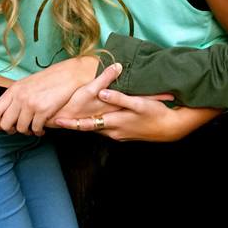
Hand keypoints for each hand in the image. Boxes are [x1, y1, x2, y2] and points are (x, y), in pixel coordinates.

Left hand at [0, 57, 119, 134]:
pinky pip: (36, 129)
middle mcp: (19, 97)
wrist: (69, 75)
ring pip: (21, 129)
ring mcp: (31, 104)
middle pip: (5, 124)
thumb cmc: (49, 80)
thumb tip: (6, 113)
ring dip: (27, 131)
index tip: (2, 128)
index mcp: (13, 90)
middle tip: (19, 129)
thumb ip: (15, 97)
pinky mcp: (43, 110)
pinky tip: (42, 128)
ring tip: (33, 128)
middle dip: (11, 130)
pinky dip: (39, 132)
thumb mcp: (27, 84)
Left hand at [54, 88, 215, 142]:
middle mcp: (113, 131)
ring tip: (68, 119)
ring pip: (96, 128)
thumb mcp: (138, 103)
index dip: (71, 123)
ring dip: (83, 124)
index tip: (56, 121)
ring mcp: (118, 135)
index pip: (86, 124)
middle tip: (56, 119)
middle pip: (88, 128)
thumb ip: (119, 97)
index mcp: (114, 123)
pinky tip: (93, 118)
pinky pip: (105, 129)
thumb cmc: (156, 113)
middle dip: (73, 124)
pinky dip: (95, 125)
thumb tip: (102, 92)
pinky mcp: (124, 134)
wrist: (171, 128)